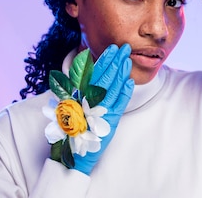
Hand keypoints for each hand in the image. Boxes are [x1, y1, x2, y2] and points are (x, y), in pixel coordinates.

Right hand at [73, 43, 133, 174]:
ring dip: (120, 72)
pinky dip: (124, 93)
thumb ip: (80, 91)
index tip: (112, 48)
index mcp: (79, 95)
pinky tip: (130, 82)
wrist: (73, 154)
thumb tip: (88, 73)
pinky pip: (118, 104)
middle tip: (124, 47)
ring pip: (112, 87)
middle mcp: (88, 100)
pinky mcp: (108, 122)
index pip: (94, 73)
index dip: (104, 60)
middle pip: (104, 77)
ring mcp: (99, 110)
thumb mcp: (72, 106)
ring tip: (127, 59)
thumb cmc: (72, 129)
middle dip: (115, 60)